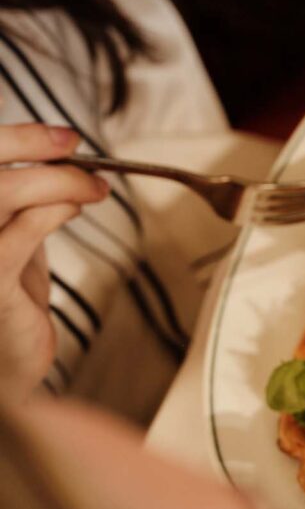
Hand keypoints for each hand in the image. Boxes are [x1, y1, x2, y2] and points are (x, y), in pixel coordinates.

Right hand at [0, 123, 107, 404]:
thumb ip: (22, 204)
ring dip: (56, 180)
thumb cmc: (8, 304)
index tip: (59, 136)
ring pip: (1, 194)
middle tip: (74, 147)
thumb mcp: (14, 241)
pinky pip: (18, 236)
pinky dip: (53, 211)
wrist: (6, 371)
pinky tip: (74, 210)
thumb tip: (58, 157)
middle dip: (30, 145)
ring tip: (91, 188)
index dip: (15, 137)